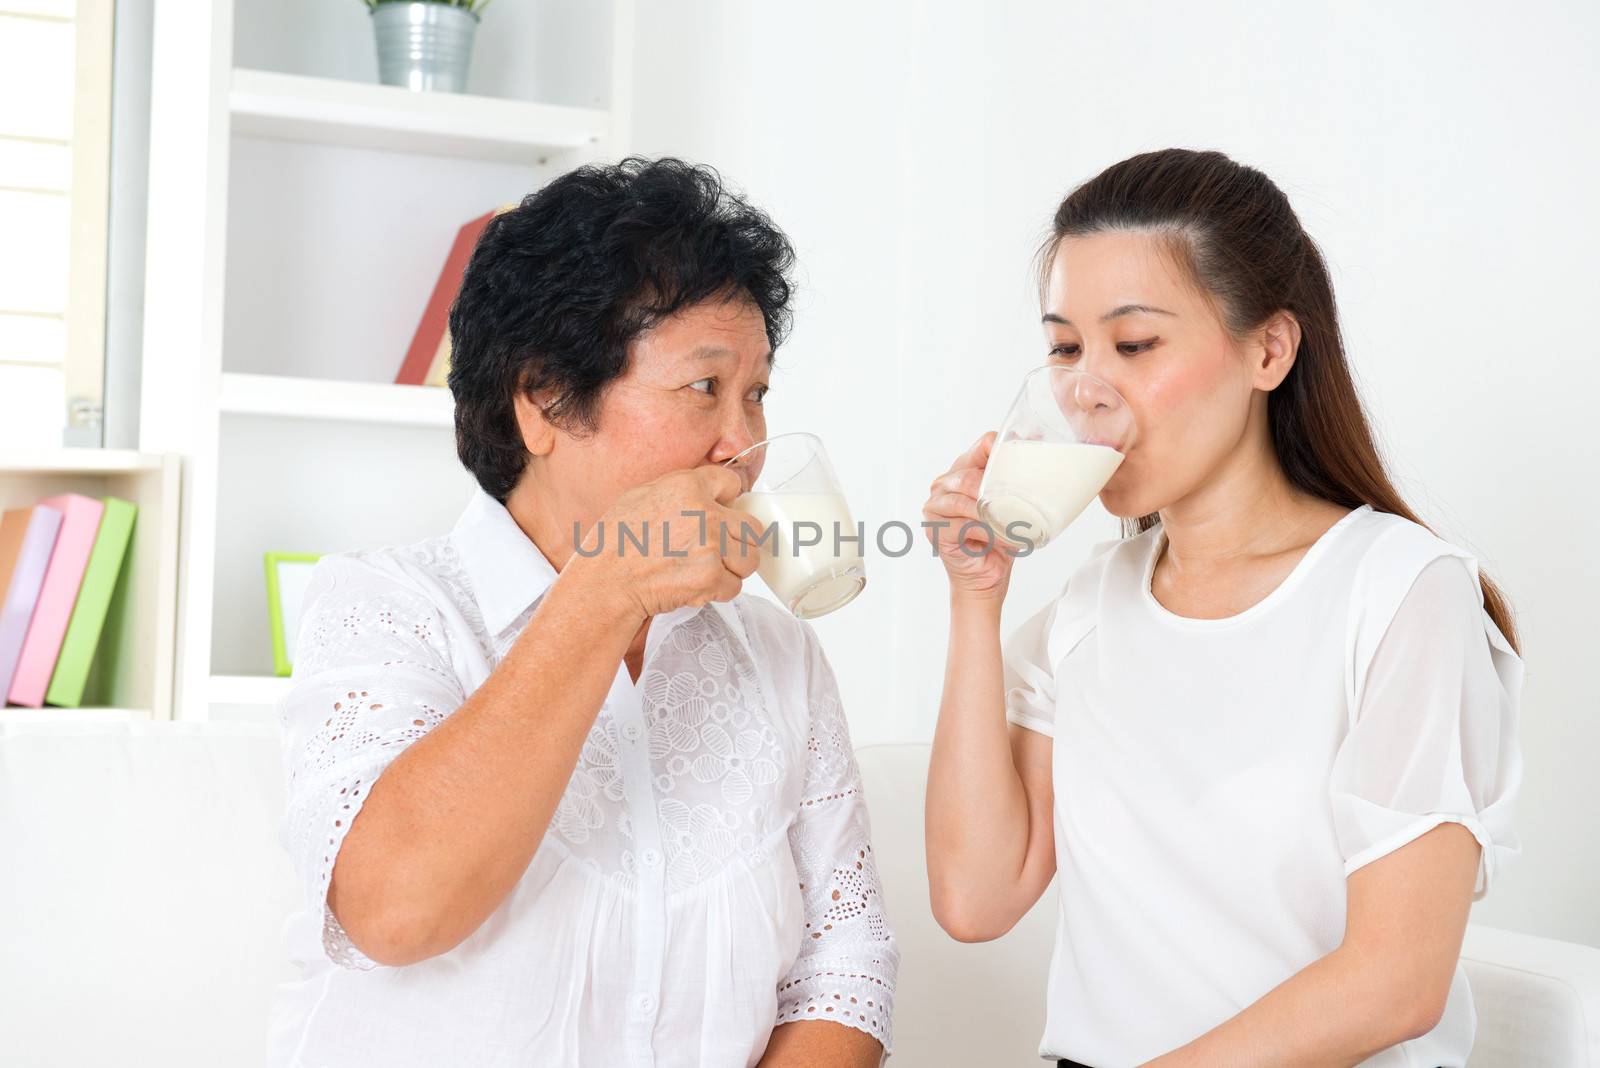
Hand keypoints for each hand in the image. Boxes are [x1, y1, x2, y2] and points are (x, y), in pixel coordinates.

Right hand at [577, 465, 763, 619]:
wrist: (605, 582)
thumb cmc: (616, 542)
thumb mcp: (642, 495)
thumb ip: (681, 491)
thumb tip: (709, 495)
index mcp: (688, 486)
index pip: (733, 483)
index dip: (727, 502)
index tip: (721, 514)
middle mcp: (705, 513)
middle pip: (752, 526)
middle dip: (737, 540)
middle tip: (717, 551)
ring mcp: (711, 546)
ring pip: (749, 558)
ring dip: (732, 568)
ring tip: (706, 570)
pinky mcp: (710, 577)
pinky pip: (734, 586)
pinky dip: (718, 591)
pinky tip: (695, 586)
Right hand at [922, 432, 1018, 600]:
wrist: (986, 575)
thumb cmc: (997, 539)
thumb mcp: (1010, 506)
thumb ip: (1016, 483)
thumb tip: (1044, 465)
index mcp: (962, 469)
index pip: (982, 446)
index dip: (1002, 451)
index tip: (1026, 464)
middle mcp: (944, 484)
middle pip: (970, 476)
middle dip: (996, 490)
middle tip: (1019, 505)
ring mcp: (935, 506)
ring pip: (965, 501)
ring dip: (992, 515)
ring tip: (1012, 527)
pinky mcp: (935, 529)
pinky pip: (963, 525)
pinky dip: (986, 534)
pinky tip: (1001, 540)